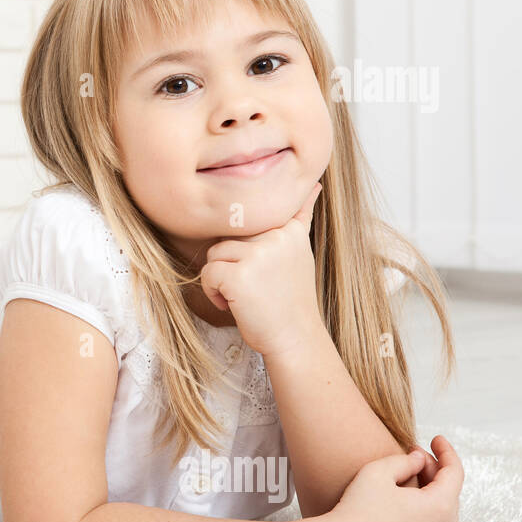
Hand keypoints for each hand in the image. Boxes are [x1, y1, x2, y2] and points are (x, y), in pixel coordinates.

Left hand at [198, 181, 323, 358]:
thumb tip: (313, 184)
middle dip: (231, 262)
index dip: (247, 241)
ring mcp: (258, 254)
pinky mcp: (239, 274)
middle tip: (252, 287)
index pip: (255, 216)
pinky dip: (213, 291)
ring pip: (215, 253)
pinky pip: (208, 273)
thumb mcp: (300, 252)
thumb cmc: (290, 298)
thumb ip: (299, 219)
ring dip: (219, 277)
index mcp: (290, 229)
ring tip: (243, 295)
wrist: (295, 338)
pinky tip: (232, 304)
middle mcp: (276, 237)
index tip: (260, 261)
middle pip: (228, 236)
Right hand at [324, 435, 463, 521]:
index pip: (455, 473)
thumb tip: (419, 460)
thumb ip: (405, 461)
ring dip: (432, 497)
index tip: (436, 439)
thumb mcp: (378, 471)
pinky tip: (413, 517)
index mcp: (439, 507)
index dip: (447, 452)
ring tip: (411, 484)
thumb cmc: (357, 510)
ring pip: (443, 517)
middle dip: (435, 472)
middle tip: (414, 457)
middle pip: (449, 494)